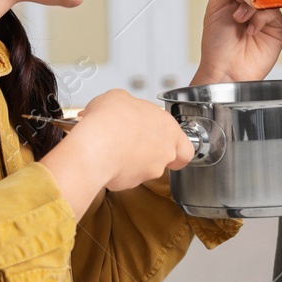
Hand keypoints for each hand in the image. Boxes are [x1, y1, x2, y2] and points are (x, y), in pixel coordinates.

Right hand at [70, 89, 193, 190]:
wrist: (96, 145)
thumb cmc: (111, 120)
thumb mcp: (119, 97)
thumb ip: (129, 105)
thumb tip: (120, 107)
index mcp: (169, 129)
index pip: (186, 148)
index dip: (178, 148)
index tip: (169, 144)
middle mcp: (164, 152)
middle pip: (164, 158)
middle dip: (150, 152)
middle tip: (134, 143)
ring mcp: (149, 170)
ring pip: (145, 169)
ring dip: (132, 160)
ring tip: (113, 147)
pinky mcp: (131, 183)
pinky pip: (125, 177)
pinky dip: (116, 169)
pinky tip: (105, 157)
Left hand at [192, 0, 281, 84]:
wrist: (226, 71)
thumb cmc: (216, 43)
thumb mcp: (216, 7)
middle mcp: (252, 3)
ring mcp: (265, 15)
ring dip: (252, 2)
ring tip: (239, 17)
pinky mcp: (276, 28)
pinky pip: (274, 12)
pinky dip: (261, 18)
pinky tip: (250, 30)